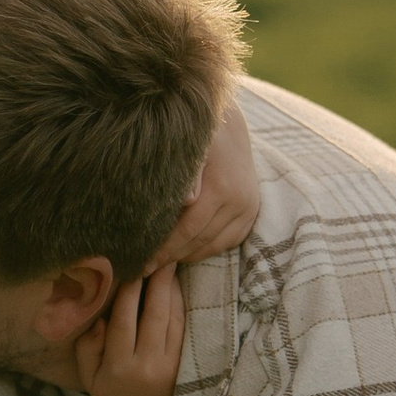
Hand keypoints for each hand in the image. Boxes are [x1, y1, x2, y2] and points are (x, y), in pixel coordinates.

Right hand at [74, 263, 185, 395]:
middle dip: (157, 282)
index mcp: (119, 366)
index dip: (129, 291)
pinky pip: (184, 328)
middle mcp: (147, 364)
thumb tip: (100, 318)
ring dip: (173, 289)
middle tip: (160, 254)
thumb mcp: (88, 376)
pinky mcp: (184, 364)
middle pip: (154, 314)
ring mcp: (170, 365)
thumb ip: (87, 347)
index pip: (125, 320)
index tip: (132, 265)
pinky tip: (178, 288)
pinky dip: (182, 305)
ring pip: (174, 319)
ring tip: (171, 263)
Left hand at [154, 102, 259, 266]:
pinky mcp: (251, 212)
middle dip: (170, 257)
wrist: (230, 127)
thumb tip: (185, 201)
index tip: (143, 262)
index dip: (165, 249)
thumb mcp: (190, 147)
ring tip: (160, 263)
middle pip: (199, 241)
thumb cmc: (200, 136)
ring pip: (213, 245)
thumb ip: (185, 173)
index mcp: (221, 187)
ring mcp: (248, 208)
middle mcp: (239, 201)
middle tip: (144, 268)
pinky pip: (227, 241)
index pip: (188, 229)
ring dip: (186, 256)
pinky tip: (184, 251)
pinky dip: (205, 249)